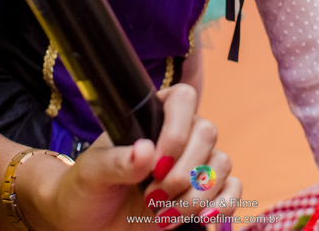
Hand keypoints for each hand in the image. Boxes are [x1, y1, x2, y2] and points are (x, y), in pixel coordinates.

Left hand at [14, 83, 241, 230]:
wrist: (87, 222)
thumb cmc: (86, 187)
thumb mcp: (91, 173)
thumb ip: (116, 161)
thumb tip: (145, 150)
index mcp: (152, 117)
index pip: (182, 99)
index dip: (176, 130)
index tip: (155, 165)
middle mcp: (178, 136)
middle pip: (207, 135)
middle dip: (182, 173)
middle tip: (151, 197)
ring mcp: (193, 163)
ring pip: (221, 164)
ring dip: (197, 195)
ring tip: (163, 215)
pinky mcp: (204, 192)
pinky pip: (232, 188)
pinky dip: (223, 204)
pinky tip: (201, 217)